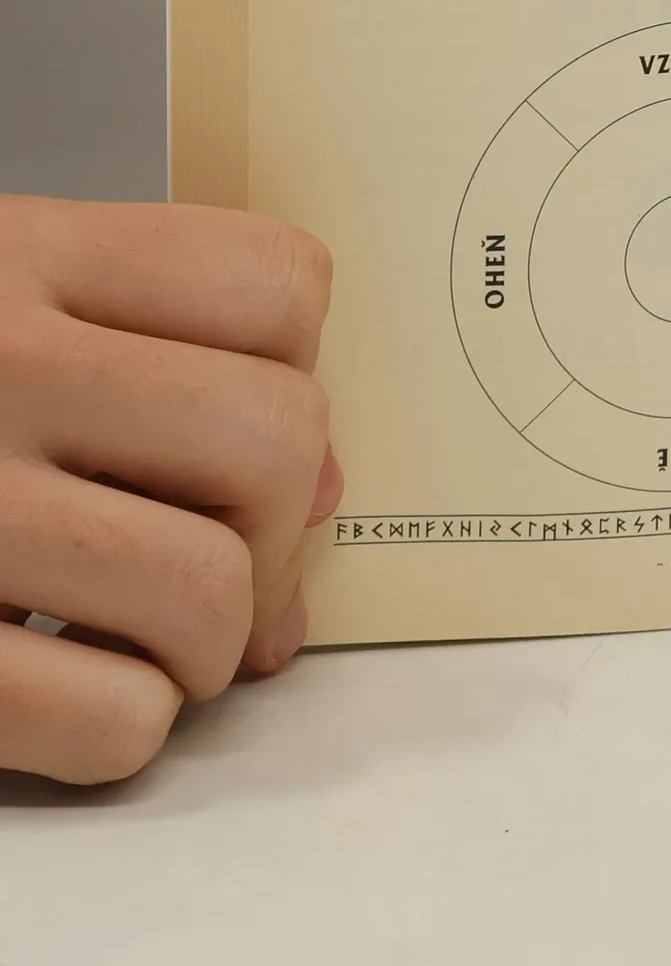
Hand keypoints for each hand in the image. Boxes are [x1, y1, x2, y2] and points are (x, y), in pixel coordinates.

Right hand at [0, 199, 336, 783]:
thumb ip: (149, 353)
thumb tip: (323, 486)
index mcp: (18, 257)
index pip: (278, 287)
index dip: (296, 371)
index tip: (244, 426)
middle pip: (276, 440)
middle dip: (276, 526)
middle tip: (221, 558)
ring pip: (209, 587)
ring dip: (209, 644)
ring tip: (149, 638)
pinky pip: (109, 718)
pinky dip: (124, 730)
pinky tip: (72, 695)